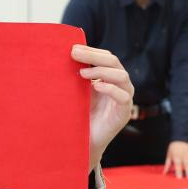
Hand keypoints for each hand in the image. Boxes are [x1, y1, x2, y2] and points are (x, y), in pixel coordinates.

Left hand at [73, 44, 133, 171]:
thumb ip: (77, 75)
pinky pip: (123, 96)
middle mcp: (120, 84)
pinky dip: (110, 89)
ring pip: (121, 76)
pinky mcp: (124, 112)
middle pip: (113, 62)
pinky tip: (96, 86)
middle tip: (74, 54)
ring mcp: (125, 97)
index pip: (105, 56)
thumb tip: (62, 55)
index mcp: (110, 76)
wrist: (84, 140)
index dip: (91, 51)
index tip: (72, 48)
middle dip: (93, 56)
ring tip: (82, 73)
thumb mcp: (78, 90)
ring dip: (101, 71)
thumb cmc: (80, 113)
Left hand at [163, 141, 187, 178]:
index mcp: (177, 156)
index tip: (179, 178)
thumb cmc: (174, 148)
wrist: (182, 138)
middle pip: (187, 165)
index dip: (178, 171)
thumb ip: (167, 164)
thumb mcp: (169, 155)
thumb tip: (164, 173)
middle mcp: (185, 156)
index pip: (178, 164)